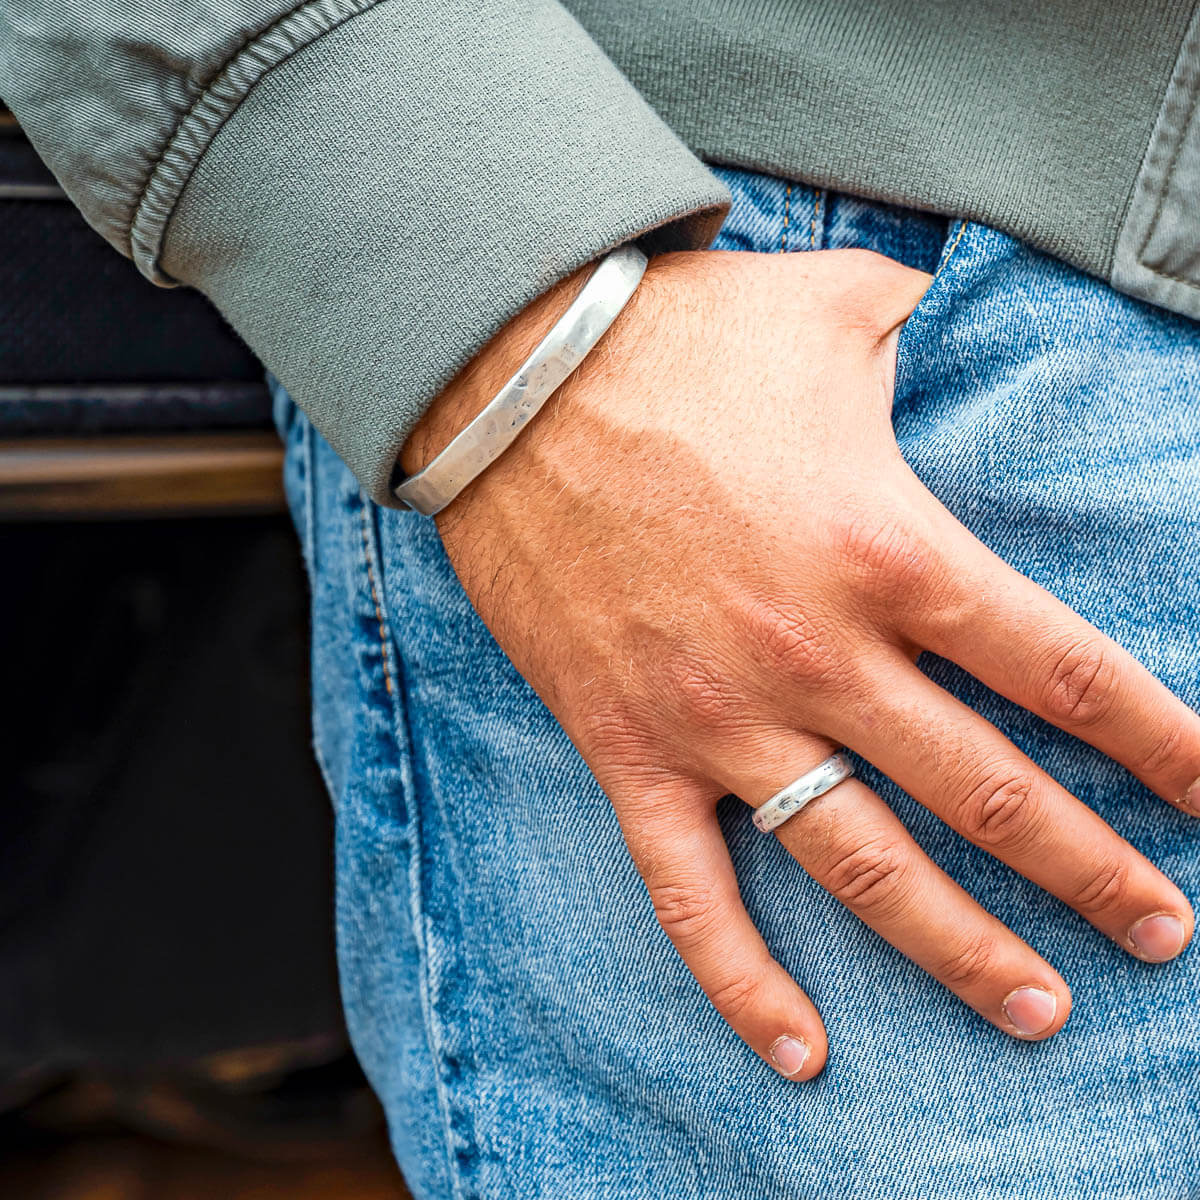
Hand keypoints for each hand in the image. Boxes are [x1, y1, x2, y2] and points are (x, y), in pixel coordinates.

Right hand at [401, 247, 1199, 1078]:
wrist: (513, 375)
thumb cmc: (680, 337)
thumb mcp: (833, 306)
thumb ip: (920, 321)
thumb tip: (953, 307)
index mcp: (887, 549)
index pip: (1063, 674)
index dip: (1161, 745)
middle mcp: (818, 654)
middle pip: (987, 790)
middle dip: (1091, 871)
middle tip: (1164, 931)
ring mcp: (719, 715)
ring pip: (863, 862)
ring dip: (962, 946)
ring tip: (1040, 1006)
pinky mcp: (630, 744)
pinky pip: (690, 890)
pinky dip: (744, 979)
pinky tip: (801, 1051)